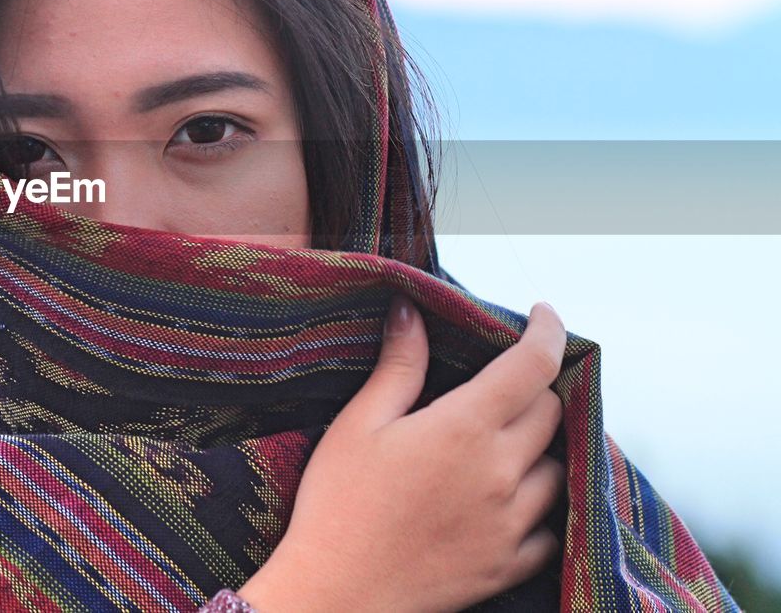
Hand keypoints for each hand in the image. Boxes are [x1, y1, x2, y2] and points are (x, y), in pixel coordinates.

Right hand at [238, 298, 567, 612]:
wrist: (336, 594)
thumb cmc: (337, 504)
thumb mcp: (358, 424)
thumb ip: (398, 366)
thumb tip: (411, 310)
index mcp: (464, 428)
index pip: (533, 366)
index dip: (547, 331)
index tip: (543, 314)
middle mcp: (501, 473)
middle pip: (552, 412)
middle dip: (536, 387)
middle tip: (505, 382)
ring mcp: (512, 523)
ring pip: (558, 468)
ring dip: (541, 445)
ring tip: (508, 439)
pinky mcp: (509, 565)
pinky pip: (552, 528)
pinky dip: (542, 506)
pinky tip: (512, 498)